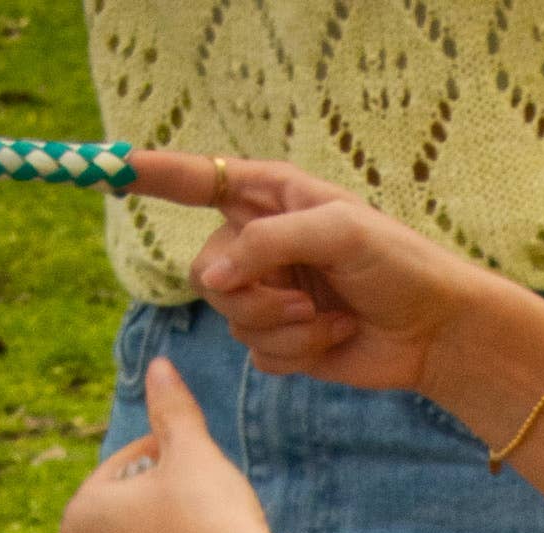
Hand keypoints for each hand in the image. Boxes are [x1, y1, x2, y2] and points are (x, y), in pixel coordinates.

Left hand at [57, 357, 283, 532]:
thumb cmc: (211, 516)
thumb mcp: (191, 451)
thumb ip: (170, 409)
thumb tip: (159, 366)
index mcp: (78, 522)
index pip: (119, 472)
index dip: (160, 456)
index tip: (193, 457)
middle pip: (127, 521)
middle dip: (159, 504)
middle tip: (205, 494)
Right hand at [129, 151, 481, 390]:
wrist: (435, 330)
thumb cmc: (398, 264)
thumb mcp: (337, 231)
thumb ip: (268, 244)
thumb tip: (213, 280)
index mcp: (271, 198)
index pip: (197, 180)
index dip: (150, 175)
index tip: (107, 167)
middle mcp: (262, 244)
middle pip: (208, 275)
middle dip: (254, 295)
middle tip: (304, 297)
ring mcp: (270, 295)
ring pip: (233, 320)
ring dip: (285, 328)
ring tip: (332, 318)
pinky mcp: (283, 341)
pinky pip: (258, 354)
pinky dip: (297, 354)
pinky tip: (336, 338)